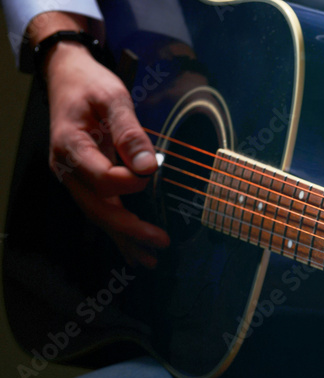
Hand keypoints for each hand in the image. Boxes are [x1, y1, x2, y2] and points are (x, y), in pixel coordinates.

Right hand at [34, 13, 168, 267]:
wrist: (67, 77)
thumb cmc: (91, 85)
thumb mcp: (114, 99)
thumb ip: (130, 133)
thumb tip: (148, 168)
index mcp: (71, 146)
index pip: (102, 179)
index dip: (129, 182)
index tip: (152, 170)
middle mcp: (67, 168)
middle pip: (97, 207)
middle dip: (129, 228)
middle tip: (161, 241)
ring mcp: (73, 177)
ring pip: (98, 215)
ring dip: (124, 238)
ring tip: (150, 259)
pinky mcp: (84, 180)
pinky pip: (100, 209)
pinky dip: (117, 231)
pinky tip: (134, 251)